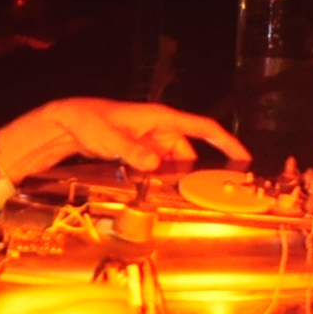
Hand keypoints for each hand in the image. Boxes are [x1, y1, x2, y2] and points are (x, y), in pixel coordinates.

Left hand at [0, 98, 251, 179]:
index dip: (226, 142)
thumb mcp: (111, 138)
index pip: (202, 127)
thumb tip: (156, 164)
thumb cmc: (90, 122)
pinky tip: (154, 190)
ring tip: (173, 196)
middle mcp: (161, 128)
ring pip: (174, 162)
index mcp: (161, 118)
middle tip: (203, 195)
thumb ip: (133, 151)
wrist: (68, 122)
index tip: (244, 158)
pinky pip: (159, 165)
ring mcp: (151, 140)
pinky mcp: (141, 150)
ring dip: (174, 177)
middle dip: (195, 172)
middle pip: (189, 152)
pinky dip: (159, 177)